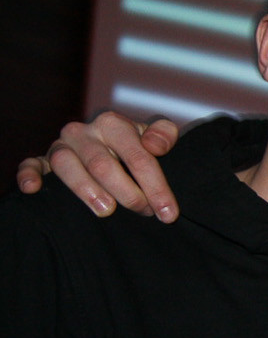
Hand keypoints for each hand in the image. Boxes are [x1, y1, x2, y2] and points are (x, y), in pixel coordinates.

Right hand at [15, 113, 180, 220]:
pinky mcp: (43, 161)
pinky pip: (31, 164)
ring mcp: (61, 146)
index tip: (168, 213)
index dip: (156, 186)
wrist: (111, 149)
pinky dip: (29, 175)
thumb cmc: (136, 147)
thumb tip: (155, 146)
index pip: (138, 156)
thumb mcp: (156, 137)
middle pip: (103, 164)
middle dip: (128, 193)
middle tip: (143, 212)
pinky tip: (34, 189)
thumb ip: (164, 135)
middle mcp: (83, 132)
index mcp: (112, 124)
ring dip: (85, 189)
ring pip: (66, 164)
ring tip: (106, 210)